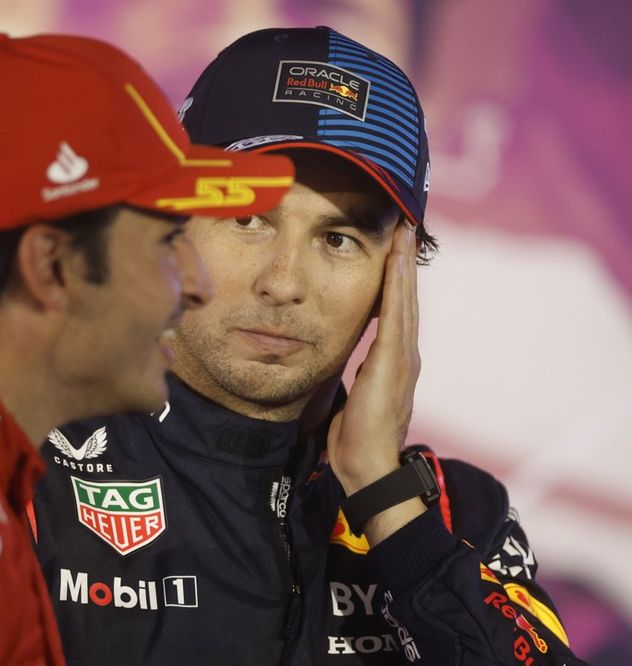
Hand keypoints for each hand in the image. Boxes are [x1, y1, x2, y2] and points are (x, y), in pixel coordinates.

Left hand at [328, 220, 423, 543]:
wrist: (368, 468)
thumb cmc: (356, 439)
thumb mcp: (353, 399)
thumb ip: (356, 379)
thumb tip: (346, 369)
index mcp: (393, 361)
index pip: (395, 310)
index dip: (395, 279)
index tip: (392, 247)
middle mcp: (403, 354)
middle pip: (404, 297)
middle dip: (404, 261)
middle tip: (405, 225)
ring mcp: (403, 357)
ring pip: (404, 299)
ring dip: (403, 263)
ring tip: (403, 230)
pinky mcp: (394, 363)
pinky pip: (396, 315)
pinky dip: (397, 285)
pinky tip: (395, 261)